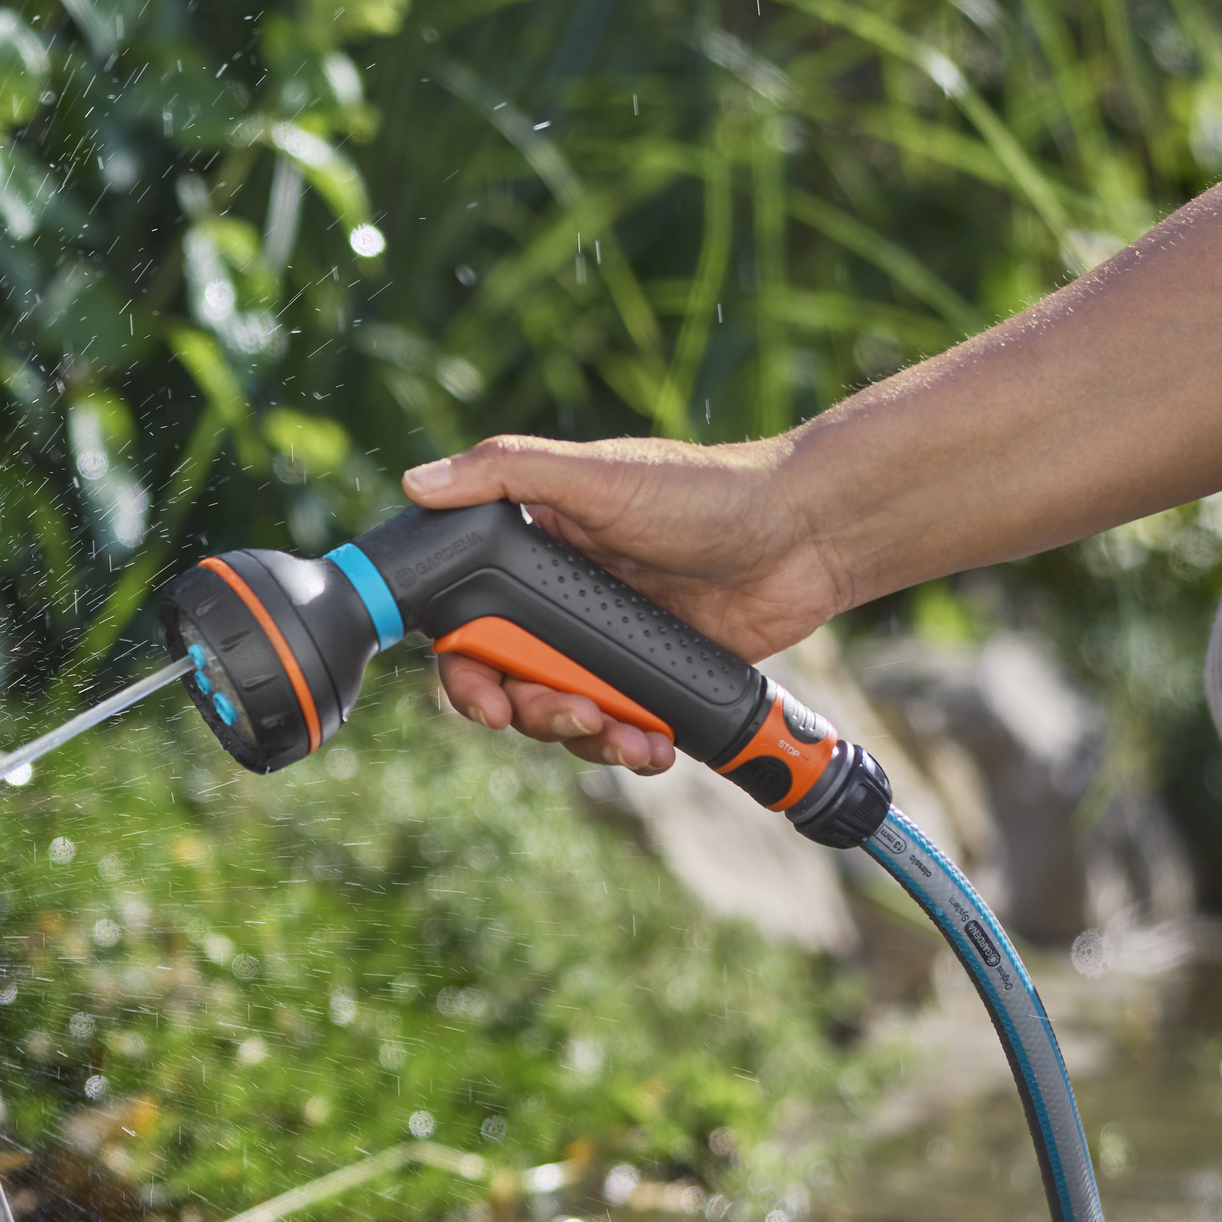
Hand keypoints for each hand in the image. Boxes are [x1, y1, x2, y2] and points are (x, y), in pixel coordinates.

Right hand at [402, 432, 845, 773]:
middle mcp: (562, 605)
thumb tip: (417, 484)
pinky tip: (652, 747)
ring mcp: (608, 646)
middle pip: (511, 684)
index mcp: (534, 553)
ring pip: (564, 715)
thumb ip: (506, 474)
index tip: (484, 698)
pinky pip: (621, 728)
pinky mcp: (654, 677)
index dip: (464, 671)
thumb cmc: (702, 491)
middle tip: (570, 716)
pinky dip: (630, 747)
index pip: (469, 624)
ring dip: (584, 739)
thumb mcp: (598, 475)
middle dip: (531, 714)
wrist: (804, 533)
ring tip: (624, 736)